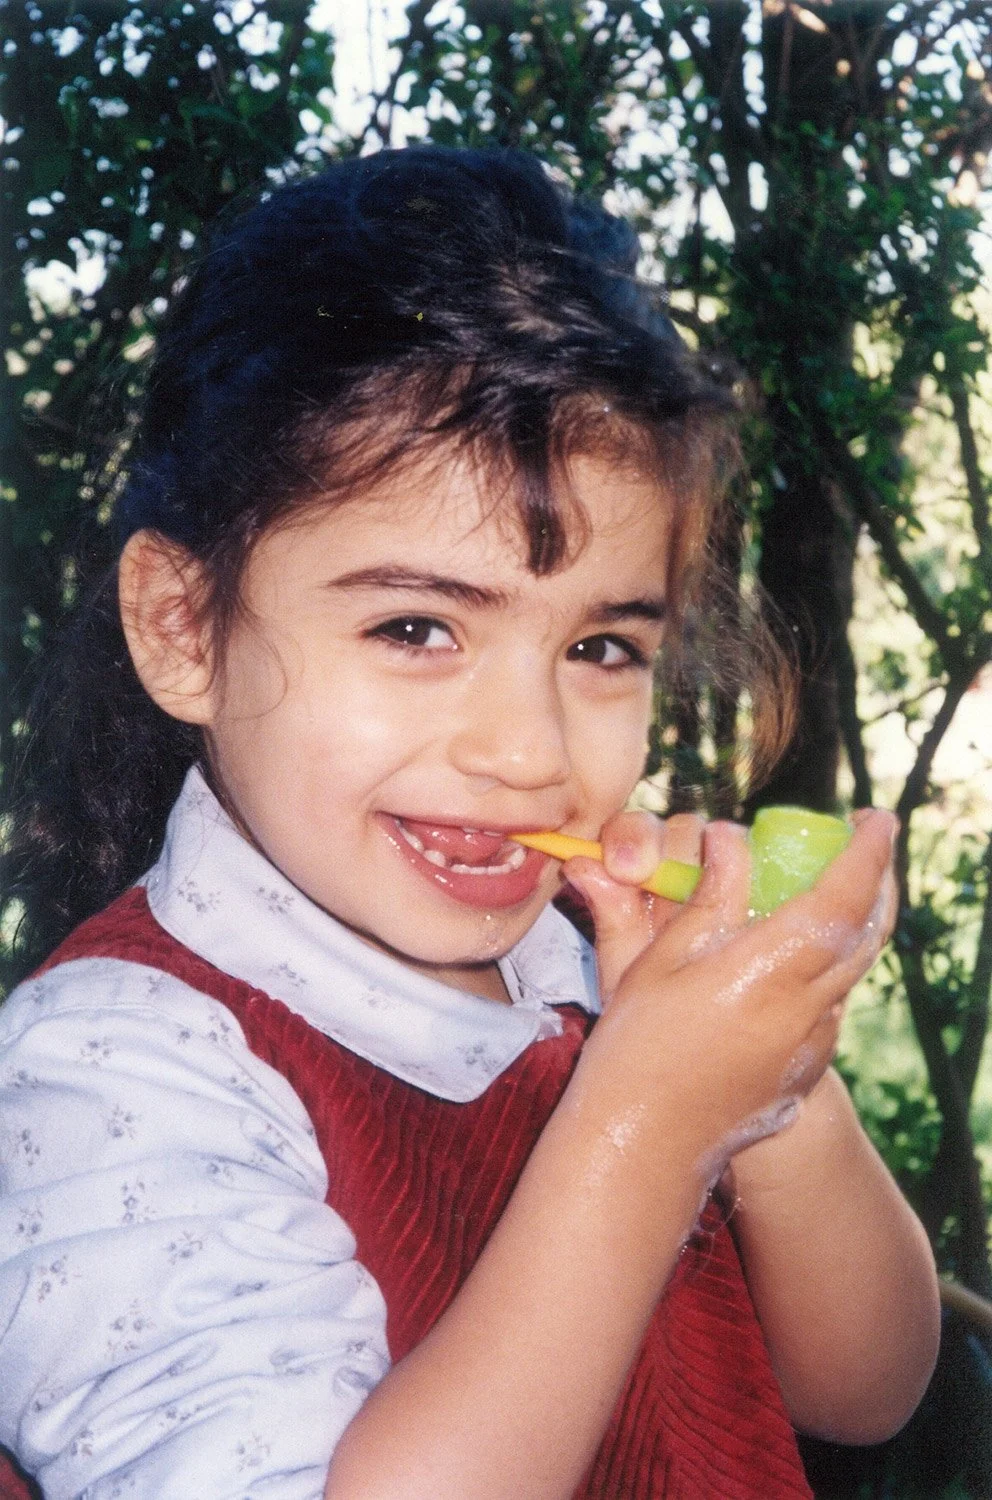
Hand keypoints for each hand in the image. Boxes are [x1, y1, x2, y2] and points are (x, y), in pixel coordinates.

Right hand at [563, 808, 896, 1187]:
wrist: (643, 1148)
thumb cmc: (636, 1051)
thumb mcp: (656, 961)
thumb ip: (705, 897)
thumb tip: (727, 838)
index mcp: (770, 973)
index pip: (845, 898)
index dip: (868, 852)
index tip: (875, 817)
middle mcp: (808, 1008)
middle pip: (872, 931)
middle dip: (878, 876)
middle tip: (864, 839)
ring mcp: (812, 1044)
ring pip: (853, 966)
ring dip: (852, 919)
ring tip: (822, 886)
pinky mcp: (805, 1068)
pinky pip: (829, 1000)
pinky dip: (823, 962)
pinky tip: (784, 956)